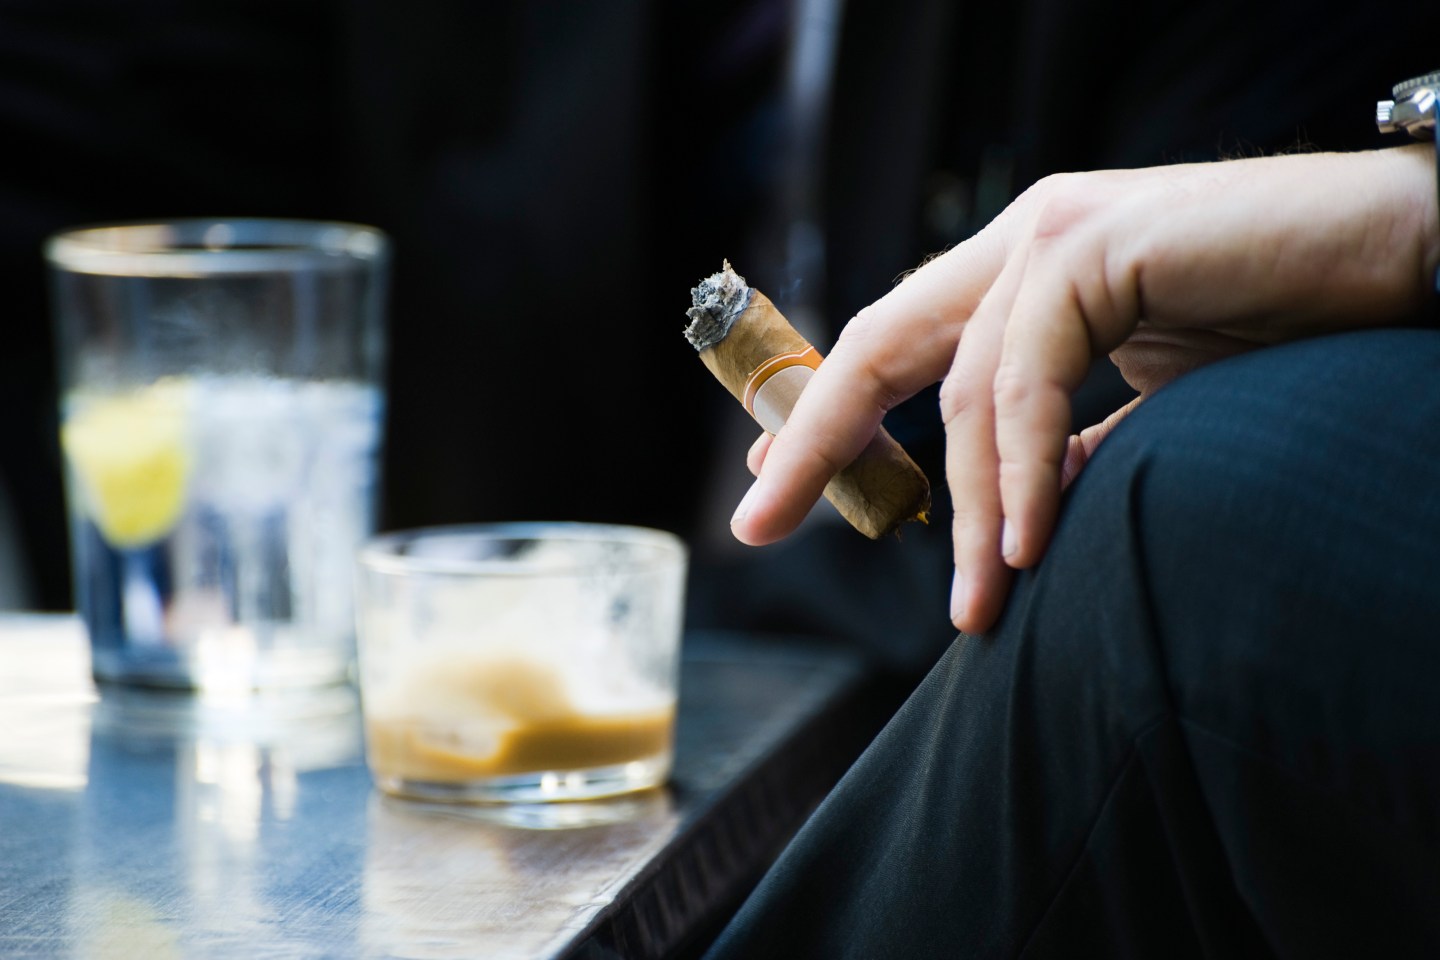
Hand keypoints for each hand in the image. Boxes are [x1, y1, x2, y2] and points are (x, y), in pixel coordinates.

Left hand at [730, 145, 1438, 632]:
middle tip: (756, 525)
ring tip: (975, 607)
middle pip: (878, 347)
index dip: (829, 417)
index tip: (773, 484)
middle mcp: (1025, 240)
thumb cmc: (1290, 336)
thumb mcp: (1148, 401)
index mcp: (1027, 272)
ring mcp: (1058, 231)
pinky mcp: (1100, 240)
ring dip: (963, 510)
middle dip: (812, 440)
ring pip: (959, 386)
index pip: (896, 346)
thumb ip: (1070, 437)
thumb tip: (1011, 512)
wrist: (1406, 267)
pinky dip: (1020, 471)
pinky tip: (1026, 546)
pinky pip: (1026, 377)